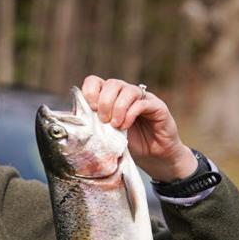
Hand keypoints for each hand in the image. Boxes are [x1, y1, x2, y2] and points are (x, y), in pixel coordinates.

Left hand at [80, 75, 197, 181]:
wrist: (154, 157)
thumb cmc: (130, 145)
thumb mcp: (108, 135)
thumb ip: (97, 126)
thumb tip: (81, 123)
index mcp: (112, 97)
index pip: (96, 82)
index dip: (91, 91)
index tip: (90, 109)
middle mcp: (127, 94)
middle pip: (113, 83)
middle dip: (104, 101)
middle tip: (103, 120)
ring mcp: (143, 99)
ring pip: (128, 90)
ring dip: (118, 107)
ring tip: (115, 125)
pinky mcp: (157, 107)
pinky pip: (142, 103)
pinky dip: (131, 113)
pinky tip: (125, 126)